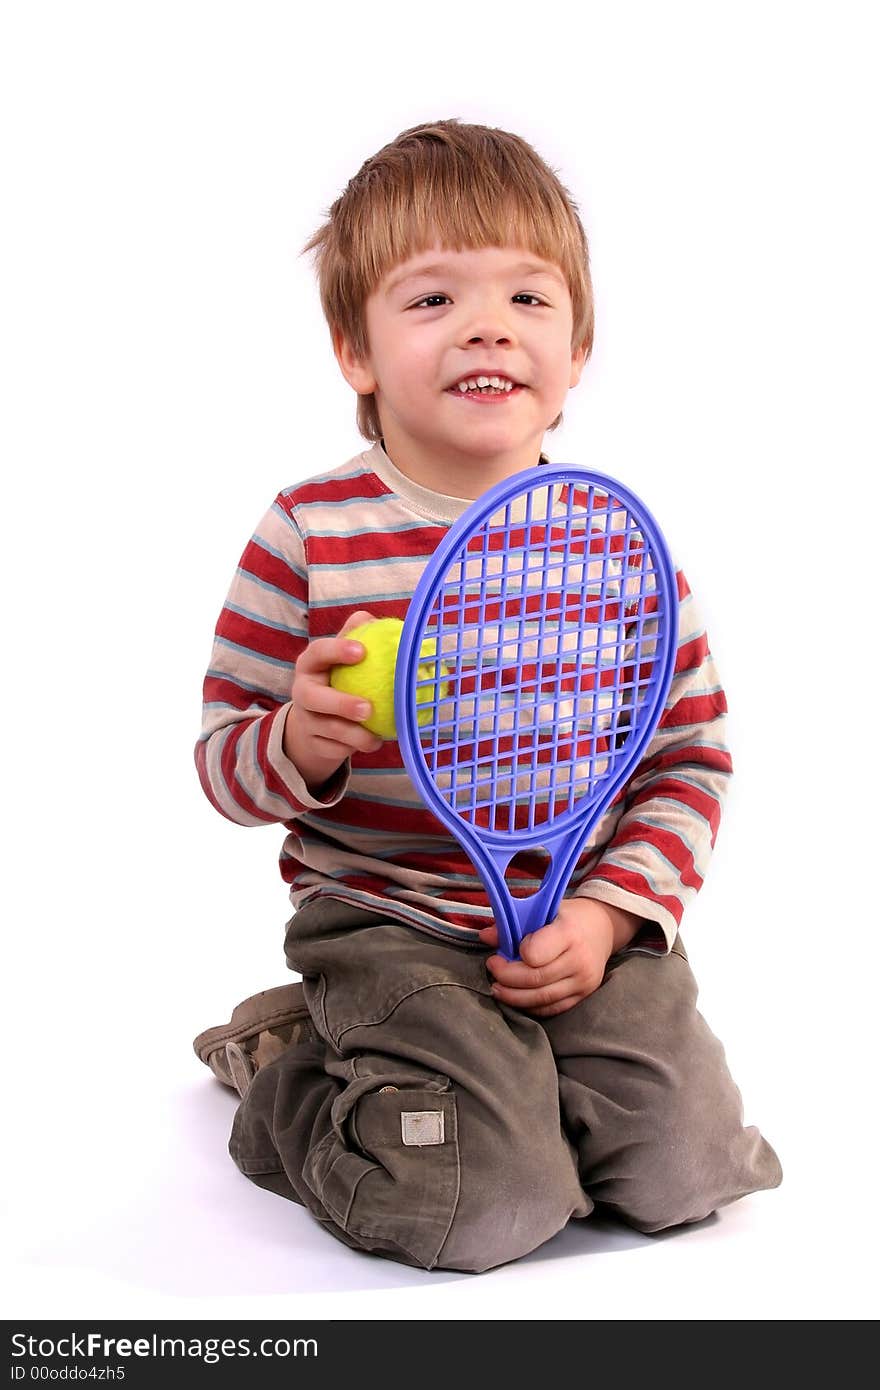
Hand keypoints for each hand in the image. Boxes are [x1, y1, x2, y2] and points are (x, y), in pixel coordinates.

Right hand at [283, 610, 384, 792]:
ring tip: (376, 737)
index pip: (318, 652)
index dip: (337, 650)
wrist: (314, 719)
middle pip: (314, 698)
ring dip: (354, 735)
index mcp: (310, 664)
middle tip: (368, 708)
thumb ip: (355, 634)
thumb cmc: (337, 678)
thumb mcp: (342, 655)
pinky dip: (353, 748)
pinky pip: (333, 748)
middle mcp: (302, 691)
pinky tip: (373, 743)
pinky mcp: (313, 743)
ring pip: (328, 729)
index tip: (361, 651)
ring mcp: (306, 719)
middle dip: (340, 704)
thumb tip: (373, 619)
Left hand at [478, 899, 642, 1016]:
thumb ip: (515, 922)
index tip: (506, 949)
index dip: (517, 954)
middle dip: (506, 977)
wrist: (603, 928)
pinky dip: (530, 1005)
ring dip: (513, 996)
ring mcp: (584, 981)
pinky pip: (551, 1009)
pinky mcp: (583, 995)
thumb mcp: (544, 909)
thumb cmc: (567, 917)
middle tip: (492, 968)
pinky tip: (517, 996)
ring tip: (497, 987)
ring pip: (541, 998)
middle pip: (535, 979)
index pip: (535, 954)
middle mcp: (579, 960)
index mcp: (569, 933)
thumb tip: (485, 936)